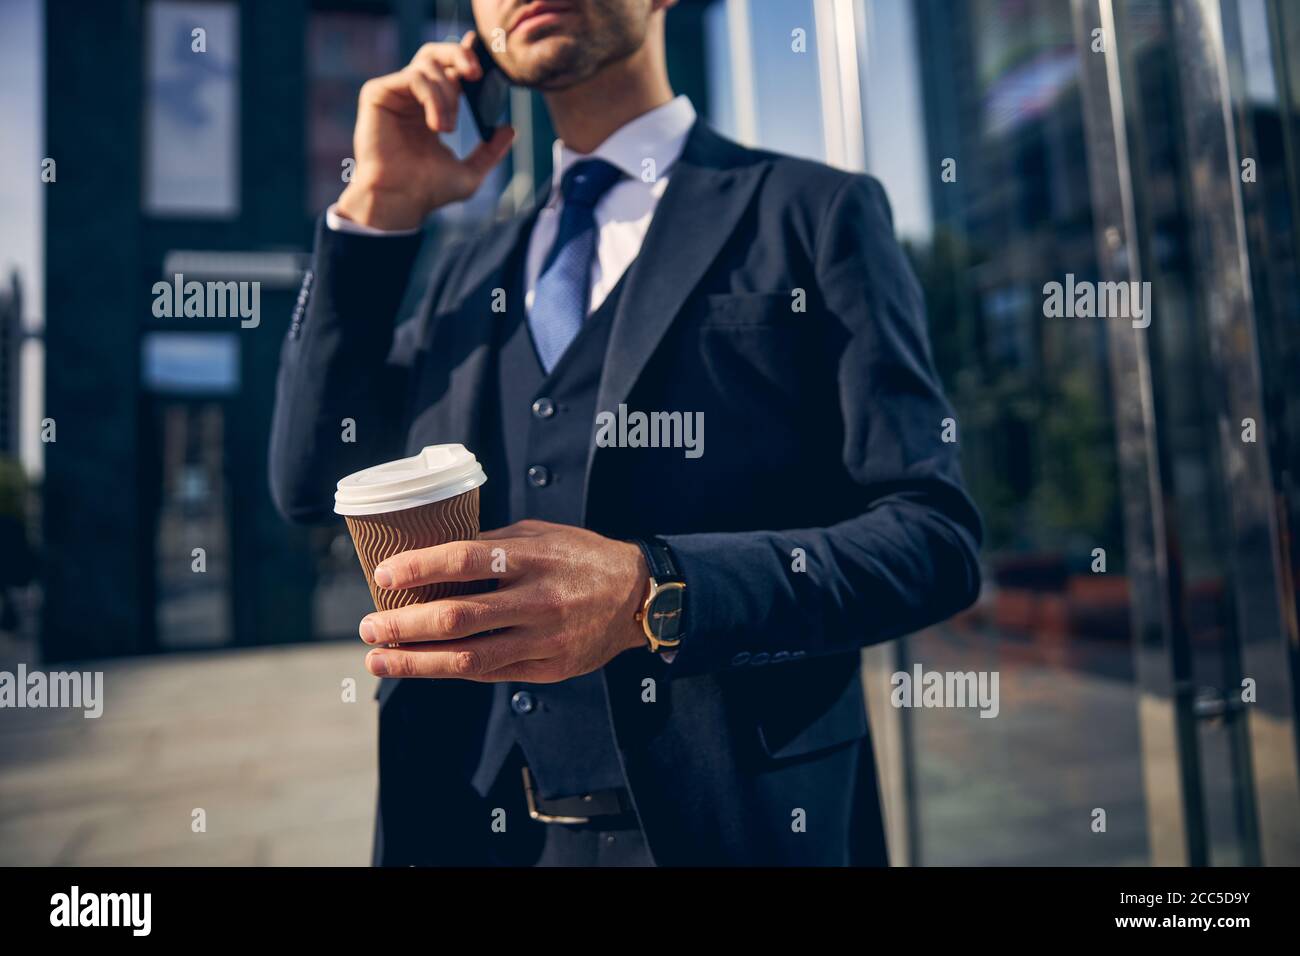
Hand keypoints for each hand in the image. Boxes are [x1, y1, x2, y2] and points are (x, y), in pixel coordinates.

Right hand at [335, 31, 514, 229]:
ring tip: (447, 129)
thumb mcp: (470, 173)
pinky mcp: (377, 93)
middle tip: (477, 73)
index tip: (484, 53)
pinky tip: (436, 125)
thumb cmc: (429, 191)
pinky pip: (413, 78)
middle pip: (435, 52)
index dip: (465, 54)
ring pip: (428, 67)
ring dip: (447, 96)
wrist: (401, 202)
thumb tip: (511, 128)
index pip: (448, 70)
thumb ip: (490, 151)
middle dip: (459, 54)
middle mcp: (410, 96)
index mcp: (430, 108)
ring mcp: (393, 93)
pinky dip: (432, 98)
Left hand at [359, 520, 649, 681]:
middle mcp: (537, 600)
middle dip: (403, 625)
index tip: (383, 574)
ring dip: (416, 662)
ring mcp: (543, 640)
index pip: (464, 560)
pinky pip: (490, 673)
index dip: (419, 568)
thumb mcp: (539, 534)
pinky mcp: (548, 669)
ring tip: (379, 659)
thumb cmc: (579, 556)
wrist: (639, 596)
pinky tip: (423, 665)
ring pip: (468, 659)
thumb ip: (490, 544)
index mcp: (532, 558)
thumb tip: (428, 554)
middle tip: (367, 627)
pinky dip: (451, 670)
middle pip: (457, 618)